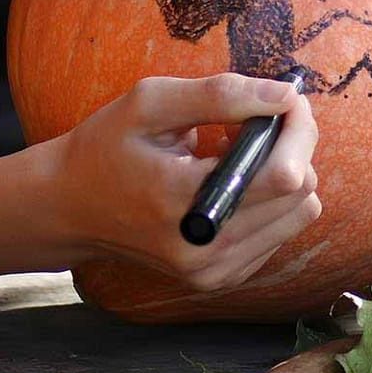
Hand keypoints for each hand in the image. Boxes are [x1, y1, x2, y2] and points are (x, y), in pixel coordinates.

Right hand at [53, 73, 320, 291]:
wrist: (71, 208)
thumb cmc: (107, 147)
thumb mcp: (150, 104)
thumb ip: (221, 95)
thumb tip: (286, 94)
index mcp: (185, 202)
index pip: (284, 174)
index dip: (297, 129)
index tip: (285, 100)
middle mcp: (205, 249)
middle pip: (300, 192)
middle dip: (293, 145)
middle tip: (260, 120)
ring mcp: (214, 271)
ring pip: (301, 211)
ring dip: (283, 173)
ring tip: (237, 155)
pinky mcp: (221, 278)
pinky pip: (282, 229)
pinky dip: (268, 200)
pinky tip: (229, 184)